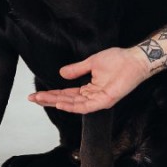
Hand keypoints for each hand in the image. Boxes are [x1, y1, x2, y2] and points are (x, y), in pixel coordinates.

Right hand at [27, 47, 148, 113]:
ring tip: (41, 99)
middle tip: (32, 98)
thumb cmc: (118, 59)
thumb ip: (76, 69)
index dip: (51, 94)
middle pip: (66, 100)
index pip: (66, 93)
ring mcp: (98, 100)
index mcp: (89, 88)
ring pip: (73, 104)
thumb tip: (61, 73)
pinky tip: (60, 102)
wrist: (135, 59)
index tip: (36, 94)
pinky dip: (72, 105)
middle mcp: (92, 96)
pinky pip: (86, 106)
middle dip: (49, 100)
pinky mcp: (105, 100)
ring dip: (57, 102)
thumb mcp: (92, 62)